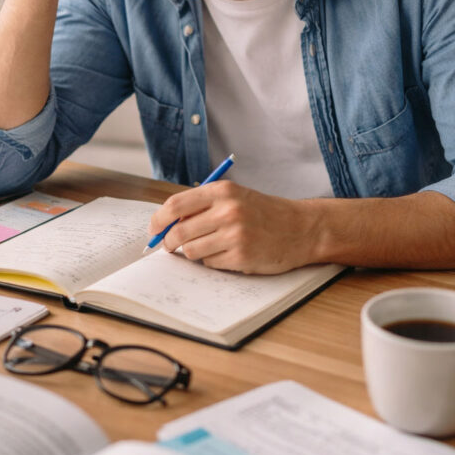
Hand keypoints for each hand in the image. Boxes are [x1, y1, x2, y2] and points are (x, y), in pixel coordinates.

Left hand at [148, 181, 317, 273]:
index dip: (158, 220)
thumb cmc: (264, 212)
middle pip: (178, 232)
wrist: (301, 228)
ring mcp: (235, 235)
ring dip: (194, 252)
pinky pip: (209, 263)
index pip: (175, 205)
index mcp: (222, 191)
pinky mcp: (241, 256)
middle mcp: (227, 211)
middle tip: (169, 246)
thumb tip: (165, 224)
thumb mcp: (234, 197)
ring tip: (210, 246)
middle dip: (169, 242)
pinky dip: (213, 261)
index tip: (153, 230)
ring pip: (191, 251)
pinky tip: (228, 254)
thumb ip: (202, 205)